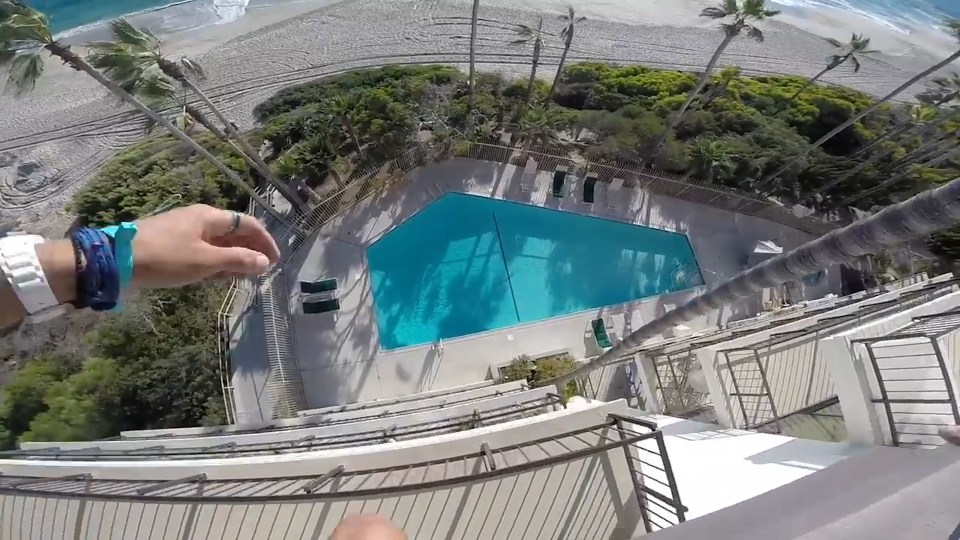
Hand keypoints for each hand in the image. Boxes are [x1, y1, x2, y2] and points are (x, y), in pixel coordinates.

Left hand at [131, 204, 280, 287]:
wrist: (116, 260)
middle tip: (260, 273)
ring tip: (242, 278)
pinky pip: (202, 251)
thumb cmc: (165, 258)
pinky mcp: (171, 244)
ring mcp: (183, 231)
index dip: (265, 242)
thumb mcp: (205, 261)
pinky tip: (216, 277)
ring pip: (217, 243)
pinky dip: (215, 262)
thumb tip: (265, 261)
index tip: (276, 261)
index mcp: (209, 217)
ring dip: (232, 259)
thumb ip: (238, 260)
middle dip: (250, 251)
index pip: (248, 225)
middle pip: (233, 233)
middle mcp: (199, 219)